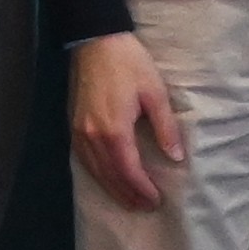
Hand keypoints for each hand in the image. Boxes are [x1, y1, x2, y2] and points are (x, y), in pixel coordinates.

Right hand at [70, 33, 184, 212]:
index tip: (156, 200)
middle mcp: (91, 137)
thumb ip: (165, 127)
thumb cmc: (130, 64)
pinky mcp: (72, 126)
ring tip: (129, 201)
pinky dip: (97, 174)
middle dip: (128, 194)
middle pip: (109, 176)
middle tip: (145, 207)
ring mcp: (78, 132)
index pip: (128, 170)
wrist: (95, 42)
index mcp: (114, 130)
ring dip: (112, 188)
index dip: (142, 188)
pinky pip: (84, 160)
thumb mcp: (155, 93)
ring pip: (94, 171)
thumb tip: (176, 156)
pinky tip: (107, 179)